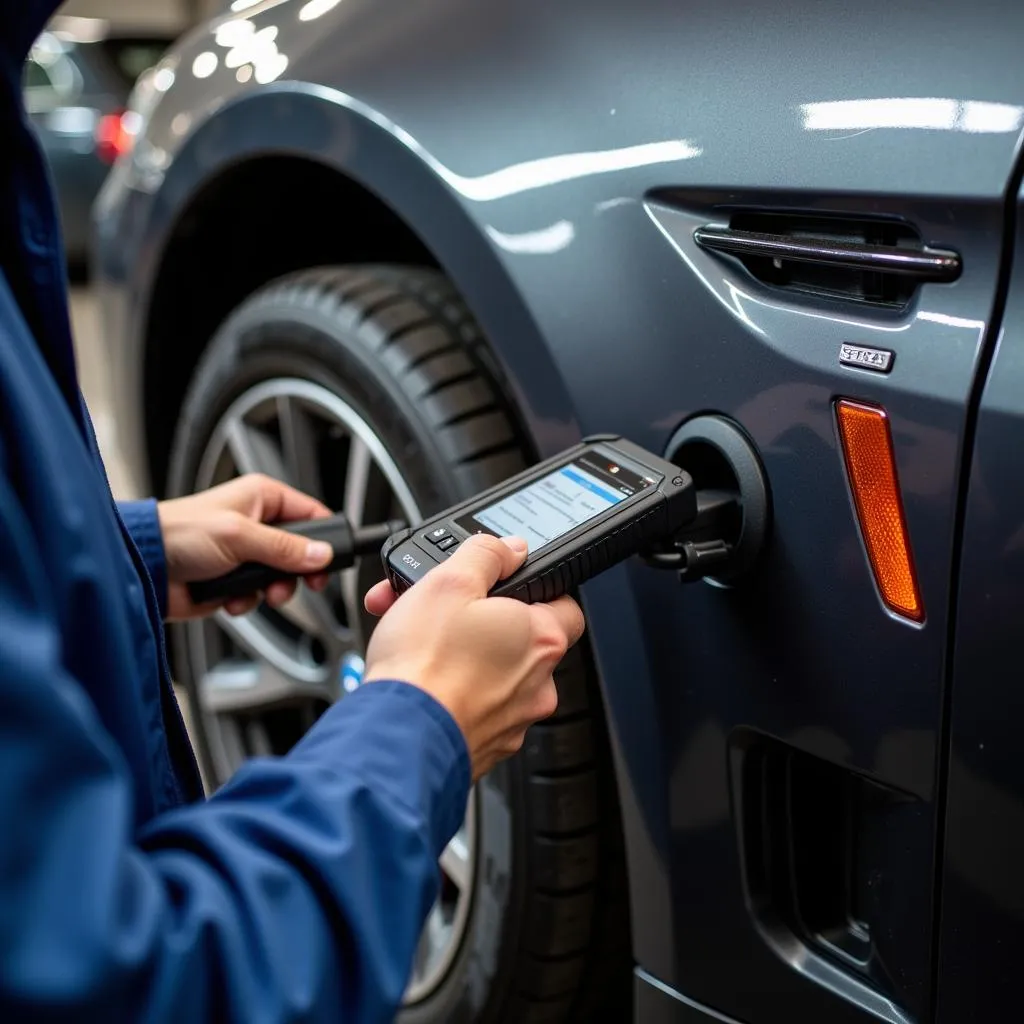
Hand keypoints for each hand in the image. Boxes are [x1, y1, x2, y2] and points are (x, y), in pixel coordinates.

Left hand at [158, 474, 334, 620]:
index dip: (324, 537)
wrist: (143, 566)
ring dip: (272, 590)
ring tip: (258, 591)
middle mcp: (256, 523)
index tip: (330, 559)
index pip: (311, 513)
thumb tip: (322, 554)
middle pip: (300, 550)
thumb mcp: (240, 536)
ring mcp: (244, 553)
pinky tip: (230, 596)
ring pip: (281, 576)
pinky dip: (248, 600)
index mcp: (261, 498)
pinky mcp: (233, 579)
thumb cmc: (178, 533)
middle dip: (297, 571)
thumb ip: (285, 547)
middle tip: (300, 582)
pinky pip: (257, 594)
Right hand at [362, 534, 584, 779]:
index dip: (533, 588)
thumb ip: (486, 556)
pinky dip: (450, 689)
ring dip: (459, 652)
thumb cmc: (425, 665)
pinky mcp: (485, 745)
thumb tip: (508, 548)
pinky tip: (418, 678)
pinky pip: (473, 706)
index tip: (502, 585)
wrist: (396, 737)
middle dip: (479, 620)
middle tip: (442, 610)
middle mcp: (539, 683)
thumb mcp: (449, 582)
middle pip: (518, 638)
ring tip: (416, 641)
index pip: (564, 603)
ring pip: (492, 673)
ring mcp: (513, 719)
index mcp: (541, 638)